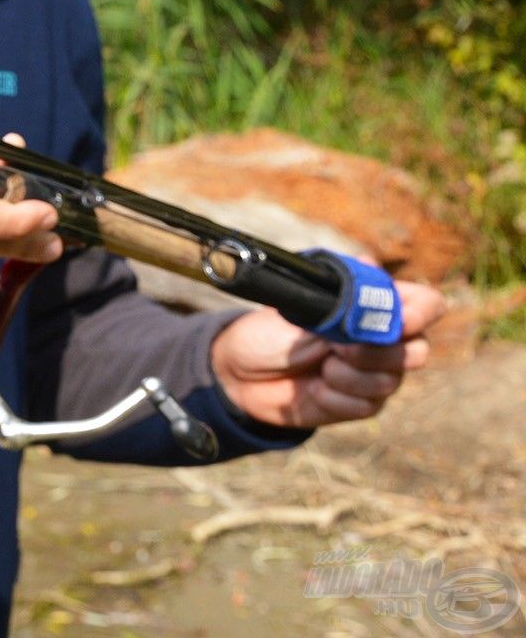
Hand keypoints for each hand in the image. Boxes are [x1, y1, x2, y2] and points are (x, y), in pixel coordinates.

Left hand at [209, 280, 444, 428]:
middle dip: (375, 351)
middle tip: (336, 346)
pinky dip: (334, 395)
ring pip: (389, 381)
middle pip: (418, 351)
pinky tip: (314, 388)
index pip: (429, 305)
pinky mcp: (360, 405)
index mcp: (376, 308)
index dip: (422, 313)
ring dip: (347, 375)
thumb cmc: (271, 331)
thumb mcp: (302, 306)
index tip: (398, 320)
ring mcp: (376, 375)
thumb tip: (372, 264)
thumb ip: (343, 296)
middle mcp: (385, 343)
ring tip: (318, 366)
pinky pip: (366, 405)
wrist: (242, 372)